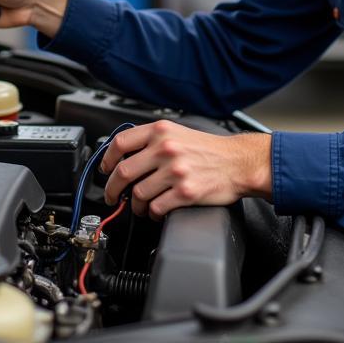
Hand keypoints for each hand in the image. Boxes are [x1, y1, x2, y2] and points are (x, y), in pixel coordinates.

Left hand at [99, 121, 272, 218]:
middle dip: (112, 188)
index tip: (105, 169)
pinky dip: (151, 213)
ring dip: (134, 205)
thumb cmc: (209, 149)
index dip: (107, 159)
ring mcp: (175, 171)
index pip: (120, 143)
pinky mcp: (185, 192)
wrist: (238, 162)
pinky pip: (156, 207)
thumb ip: (152, 139)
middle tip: (111, 196)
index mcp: (160, 131)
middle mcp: (165, 149)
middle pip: (123, 172)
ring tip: (138, 206)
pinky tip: (154, 211)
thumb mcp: (177, 131)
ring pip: (138, 193)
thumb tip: (124, 153)